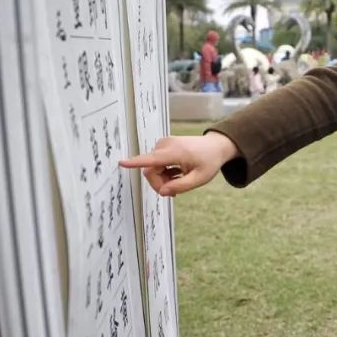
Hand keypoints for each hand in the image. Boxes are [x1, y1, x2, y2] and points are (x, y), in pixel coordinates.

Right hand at [119, 132, 238, 195]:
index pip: (151, 159)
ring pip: (152, 168)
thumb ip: (181, 186)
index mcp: (175, 152)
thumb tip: (162, 192)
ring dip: (163, 179)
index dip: (135, 163)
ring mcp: (163, 144)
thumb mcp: (200, 179)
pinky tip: (177, 173)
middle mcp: (165, 145)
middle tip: (175, 192)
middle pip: (150, 170)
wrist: (215, 147)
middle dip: (160, 184)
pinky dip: (164, 172)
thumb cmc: (209, 162)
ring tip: (180, 179)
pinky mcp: (163, 146)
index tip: (121, 162)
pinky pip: (156, 164)